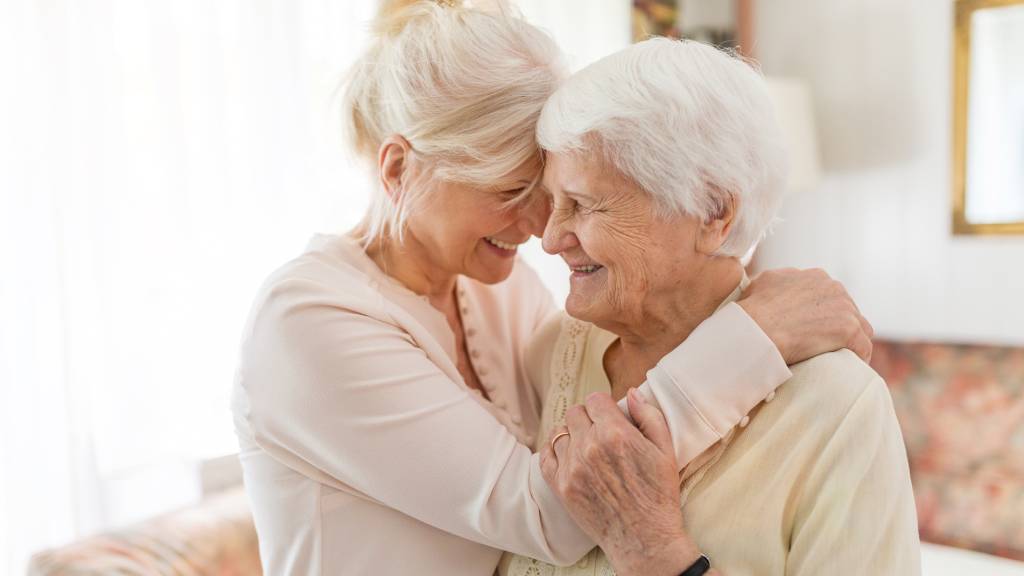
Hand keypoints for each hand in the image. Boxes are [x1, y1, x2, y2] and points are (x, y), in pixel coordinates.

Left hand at [540, 390, 702, 575]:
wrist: (644, 539)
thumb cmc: (659, 496)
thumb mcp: (665, 451)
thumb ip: (648, 416)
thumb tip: (631, 393)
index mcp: (615, 433)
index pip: (595, 399)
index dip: (604, 406)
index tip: (610, 416)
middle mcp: (589, 447)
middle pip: (575, 413)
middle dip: (588, 418)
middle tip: (600, 432)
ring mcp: (572, 467)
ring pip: (560, 432)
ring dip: (572, 434)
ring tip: (586, 445)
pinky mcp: (561, 487)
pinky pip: (545, 455)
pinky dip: (554, 451)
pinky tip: (568, 456)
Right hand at [738, 268, 873, 363]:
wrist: (756, 330)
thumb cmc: (752, 312)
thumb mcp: (762, 284)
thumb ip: (777, 284)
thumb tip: (773, 289)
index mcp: (815, 276)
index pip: (831, 296)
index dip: (824, 315)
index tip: (815, 330)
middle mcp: (833, 287)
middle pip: (847, 310)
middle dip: (838, 327)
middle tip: (824, 347)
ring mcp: (844, 307)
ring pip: (860, 328)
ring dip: (850, 342)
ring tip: (838, 359)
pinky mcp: (849, 329)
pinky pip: (863, 347)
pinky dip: (857, 358)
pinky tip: (848, 369)